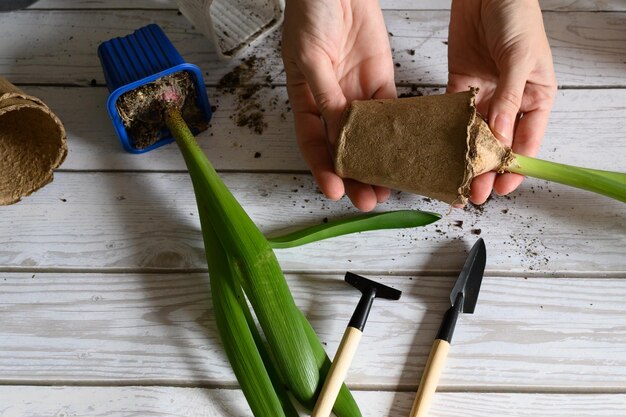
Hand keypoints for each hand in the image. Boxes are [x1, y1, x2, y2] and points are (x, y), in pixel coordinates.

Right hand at [282, 0, 396, 210]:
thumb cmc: (311, 12)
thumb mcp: (311, 57)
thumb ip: (326, 95)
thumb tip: (340, 131)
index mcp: (305, 99)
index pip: (313, 142)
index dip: (323, 168)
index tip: (335, 190)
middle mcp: (331, 102)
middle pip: (344, 146)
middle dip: (356, 174)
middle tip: (369, 199)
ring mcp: (357, 93)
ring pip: (370, 135)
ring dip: (380, 160)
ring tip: (391, 185)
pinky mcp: (381, 80)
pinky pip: (391, 111)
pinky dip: (399, 132)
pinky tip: (407, 150)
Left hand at [447, 0, 556, 203]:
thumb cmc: (517, 15)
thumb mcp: (520, 58)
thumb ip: (509, 99)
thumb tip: (497, 136)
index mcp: (536, 97)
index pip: (526, 140)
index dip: (514, 165)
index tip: (502, 187)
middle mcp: (511, 100)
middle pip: (497, 142)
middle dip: (485, 168)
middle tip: (472, 191)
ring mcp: (484, 93)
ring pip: (473, 132)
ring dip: (463, 155)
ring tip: (453, 177)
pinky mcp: (460, 83)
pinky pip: (452, 112)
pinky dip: (445, 130)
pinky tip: (438, 147)